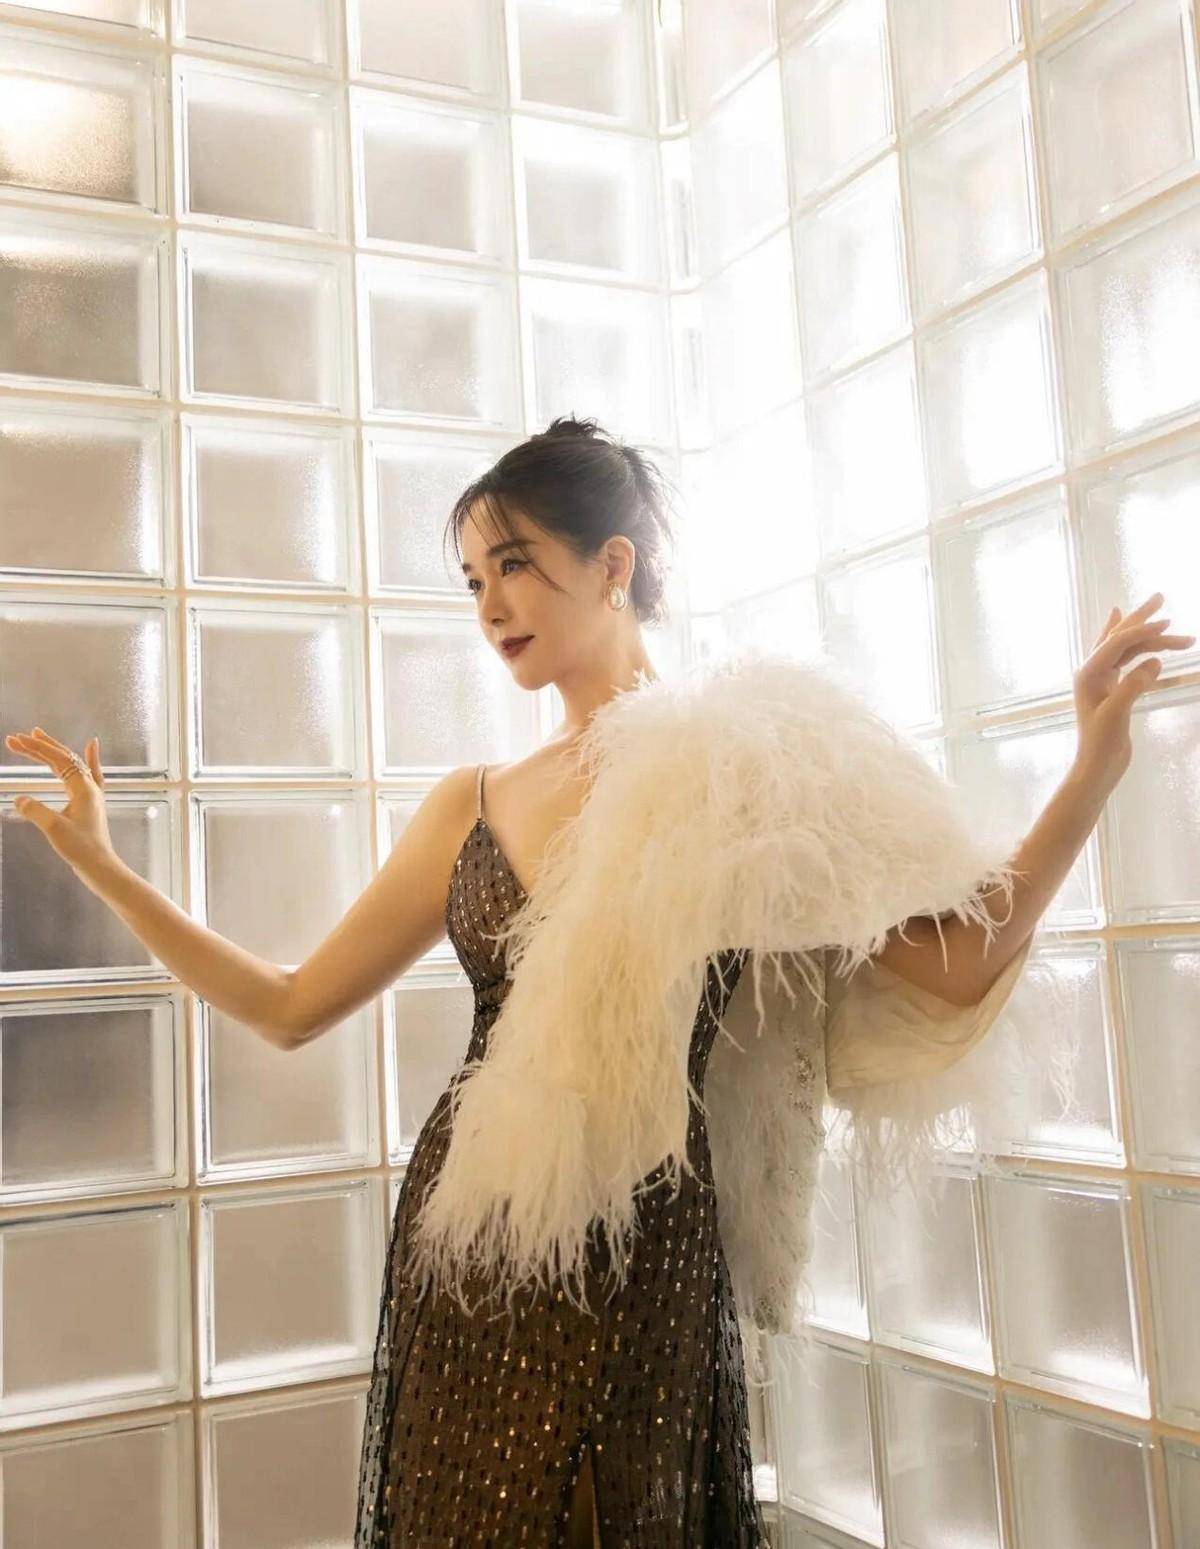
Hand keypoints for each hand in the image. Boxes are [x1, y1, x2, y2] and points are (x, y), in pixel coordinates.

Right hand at [5, 728, 115, 873]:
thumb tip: (19, 799)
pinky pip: (88, 772)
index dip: (36, 748)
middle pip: (64, 757)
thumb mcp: (53, 828)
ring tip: (36, 738)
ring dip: (52, 751)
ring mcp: (91, 793)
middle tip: (17, 737)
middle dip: (40, 746)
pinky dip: (87, 757)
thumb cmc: (80, 848)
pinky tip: (91, 746)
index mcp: (83, 787)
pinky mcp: (89, 802)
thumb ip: (35, 811)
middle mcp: (89, 786)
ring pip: (71, 764)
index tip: (17, 740)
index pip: (58, 759)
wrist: (100, 866)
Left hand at [1072, 592, 1195, 791]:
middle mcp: (1092, 671)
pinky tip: (1144, 637)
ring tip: (1175, 625)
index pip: (1117, 644)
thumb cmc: (1101, 744)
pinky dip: (1139, 646)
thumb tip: (1155, 661)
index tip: (1168, 623)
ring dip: (1151, 638)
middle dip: (1141, 618)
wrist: (1096, 767)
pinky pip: (1126, 659)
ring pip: (1128, 649)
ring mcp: (1102, 679)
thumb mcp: (1117, 714)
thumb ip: (1133, 685)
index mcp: (1088, 674)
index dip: (1142, 631)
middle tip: (1160, 596)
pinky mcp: (1112, 688)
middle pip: (1119, 637)